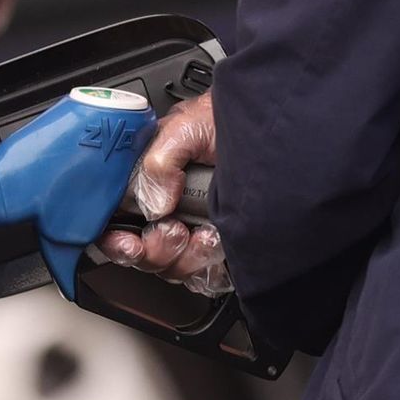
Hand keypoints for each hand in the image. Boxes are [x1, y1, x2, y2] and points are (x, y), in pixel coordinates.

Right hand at [96, 92, 233, 296]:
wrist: (284, 135)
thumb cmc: (234, 121)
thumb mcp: (188, 126)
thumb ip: (159, 161)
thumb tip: (154, 205)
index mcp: (151, 183)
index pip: (117, 222)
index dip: (116, 238)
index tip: (127, 241)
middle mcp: (170, 210)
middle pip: (143, 254)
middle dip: (157, 249)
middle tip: (175, 230)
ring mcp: (196, 232)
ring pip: (173, 270)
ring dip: (189, 256)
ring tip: (209, 232)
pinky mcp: (224, 250)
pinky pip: (206, 278)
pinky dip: (211, 268)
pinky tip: (223, 245)